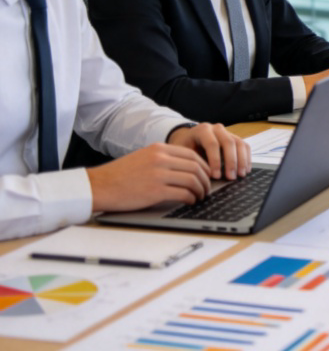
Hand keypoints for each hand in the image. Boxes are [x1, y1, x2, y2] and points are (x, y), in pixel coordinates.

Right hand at [87, 143, 212, 211]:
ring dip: (200, 190)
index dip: (204, 165)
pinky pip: (183, 193)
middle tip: (206, 188)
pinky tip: (190, 201)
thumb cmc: (119, 175)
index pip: (191, 154)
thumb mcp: (143, 158)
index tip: (206, 175)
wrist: (99, 186)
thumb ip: (163, 159)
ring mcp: (159, 174)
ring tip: (200, 196)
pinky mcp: (156, 191)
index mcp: (159, 148)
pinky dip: (191, 198)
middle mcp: (161, 158)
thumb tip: (184, 168)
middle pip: (195, 166)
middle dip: (205, 179)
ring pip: (192, 179)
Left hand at [168, 122, 250, 180]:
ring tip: (240, 175)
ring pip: (239, 143)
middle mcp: (216, 128)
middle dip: (231, 162)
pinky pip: (245, 146)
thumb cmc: (184, 149)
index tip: (216, 176)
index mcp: (202, 130)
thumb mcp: (182, 153)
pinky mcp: (234, 138)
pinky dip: (247, 158)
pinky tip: (245, 170)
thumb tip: (199, 178)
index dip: (215, 161)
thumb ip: (189, 161)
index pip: (212, 144)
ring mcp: (227, 132)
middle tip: (230, 178)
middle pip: (228, 142)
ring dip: (241, 160)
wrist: (188, 139)